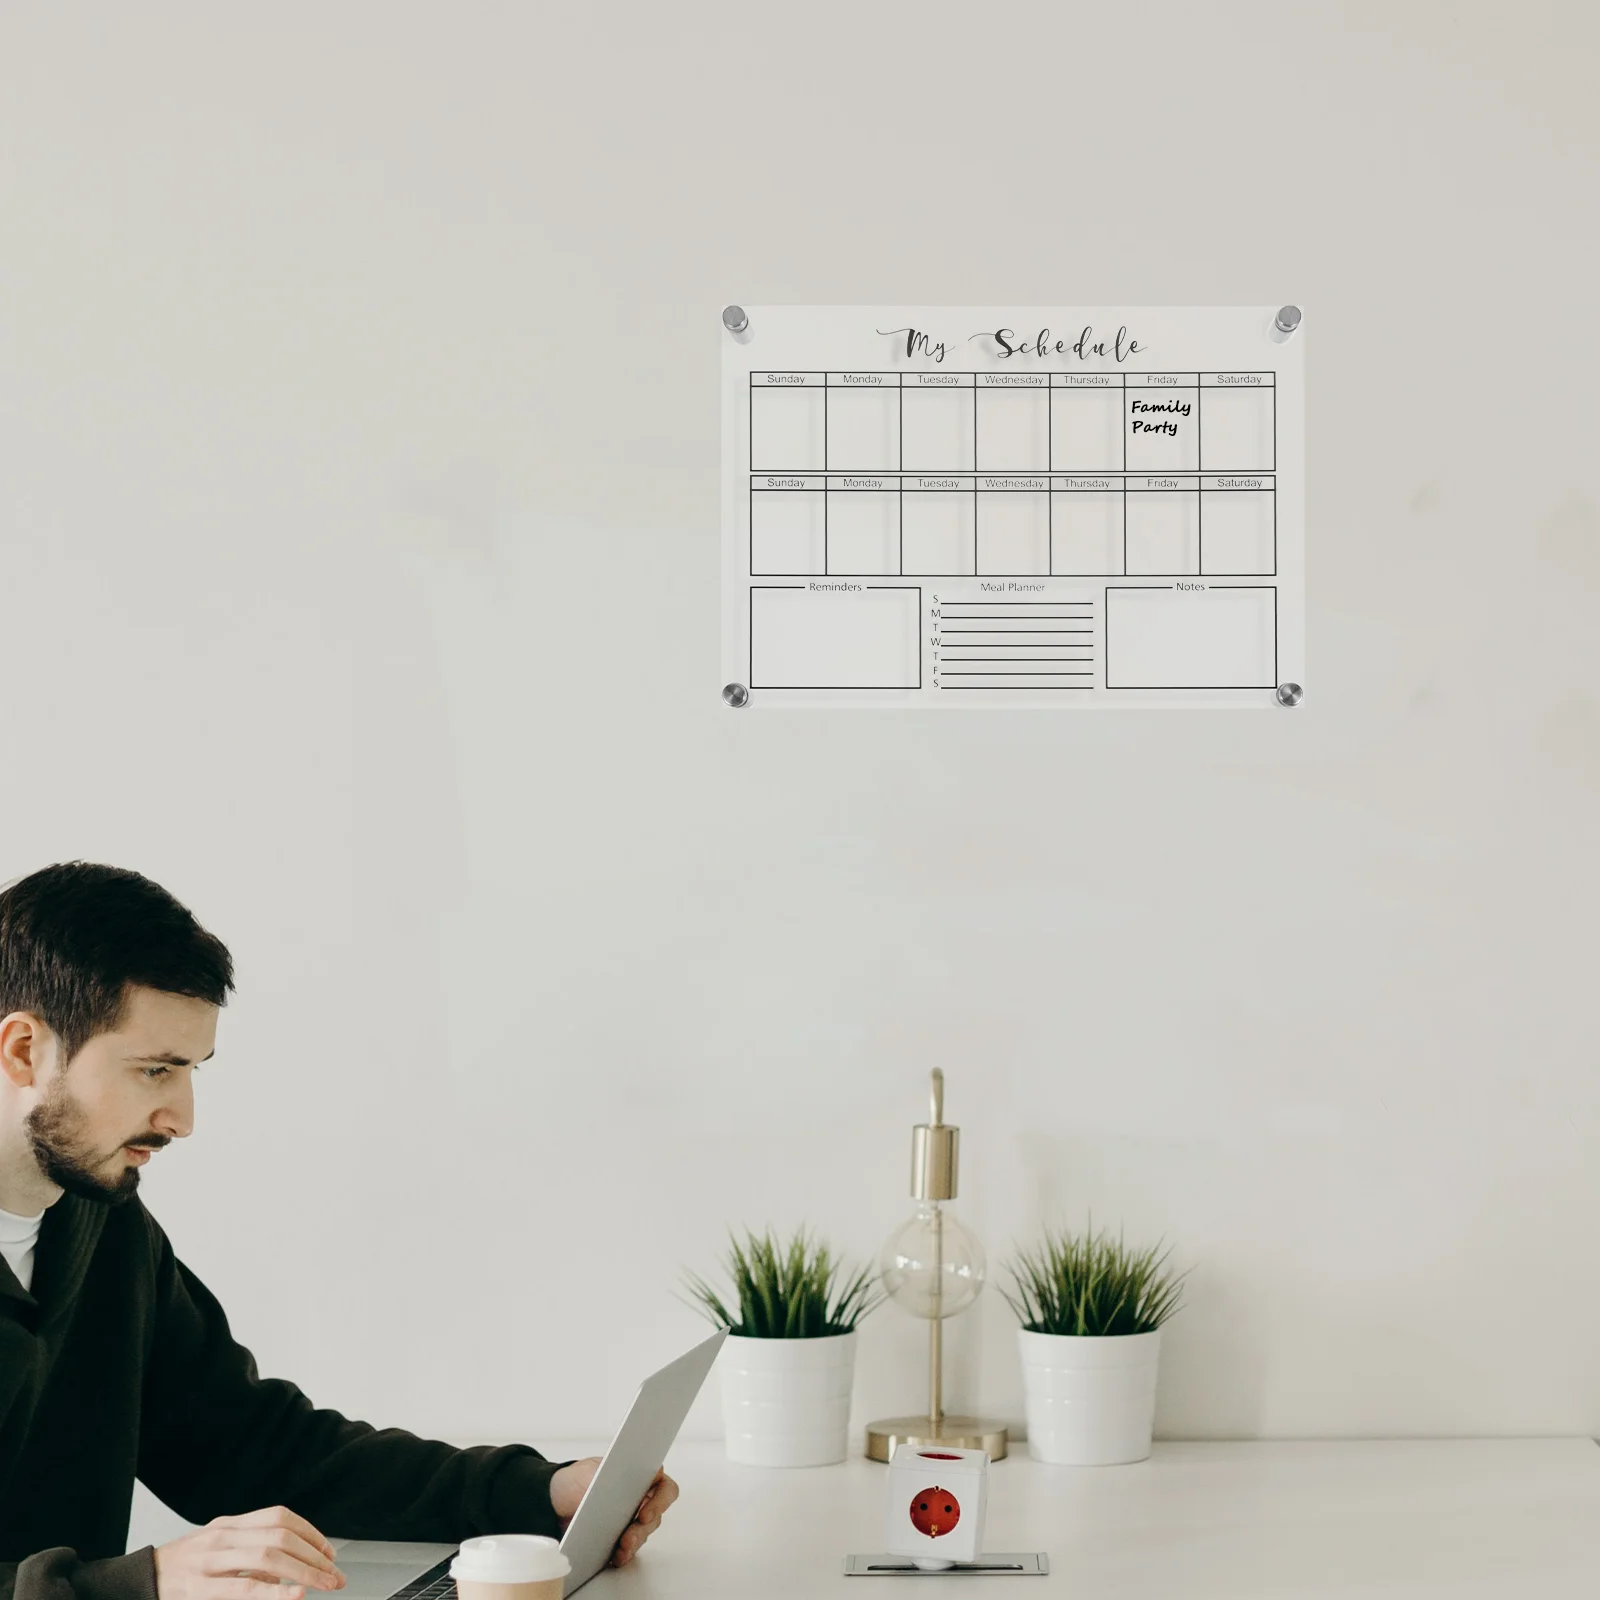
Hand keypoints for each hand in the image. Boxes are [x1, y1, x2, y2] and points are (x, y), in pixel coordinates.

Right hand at [154, 1506, 345, 1599]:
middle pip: (281, 1536)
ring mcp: (210, 1561)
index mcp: (230, 1524)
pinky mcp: (199, 1589)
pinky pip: (243, 1587)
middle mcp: (223, 1536)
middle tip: (335, 1575)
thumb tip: (293, 1567)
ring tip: (324, 1585)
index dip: (310, 1533)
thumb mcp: (218, 1549)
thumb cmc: (184, 1568)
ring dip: (303, 1571)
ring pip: (268, 1556)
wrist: (140, 1581)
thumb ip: (251, 1552)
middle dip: (314, 1556)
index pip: (280, 1517)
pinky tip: (294, 1596)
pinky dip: (272, 1592)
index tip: (329, 1552)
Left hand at [549, 1458, 679, 1567]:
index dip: (660, 1501)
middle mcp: (640, 1499)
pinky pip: (629, 1548)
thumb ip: (609, 1471)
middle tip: (629, 1536)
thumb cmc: (575, 1480)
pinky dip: (624, 1553)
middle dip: (642, 1528)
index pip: (664, 1487)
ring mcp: (630, 1520)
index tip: (643, 1512)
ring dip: (634, 1542)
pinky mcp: (619, 1538)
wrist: (553, 1502)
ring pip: (643, 1534)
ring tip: (621, 1548)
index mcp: (639, 1476)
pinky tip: (616, 1556)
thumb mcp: (590, 1470)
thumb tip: (626, 1479)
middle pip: (655, 1516)